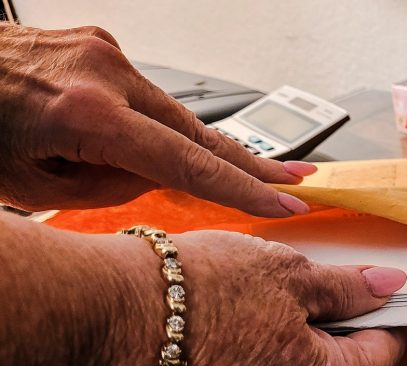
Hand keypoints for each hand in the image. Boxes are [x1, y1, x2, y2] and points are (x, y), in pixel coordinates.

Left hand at [0, 24, 310, 215]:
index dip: (241, 190)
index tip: (284, 205)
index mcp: (86, 114)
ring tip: (236, 175)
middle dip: (250, 164)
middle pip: (198, 132)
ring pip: (173, 113)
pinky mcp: (96, 44)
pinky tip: (161, 146)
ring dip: (199, 148)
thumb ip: (112, 184)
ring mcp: (101, 50)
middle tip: (296, 182)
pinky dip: (158, 124)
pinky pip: (144, 94)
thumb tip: (157, 175)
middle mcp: (102, 72)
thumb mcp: (36, 186)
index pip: (187, 164)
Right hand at [88, 230, 406, 365]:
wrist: (108, 315)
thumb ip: (346, 289)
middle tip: (316, 292)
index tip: (379, 299)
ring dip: (290, 353)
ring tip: (263, 306)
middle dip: (334, 337)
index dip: (385, 320)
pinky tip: (230, 330)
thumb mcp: (289, 273)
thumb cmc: (198, 291)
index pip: (381, 357)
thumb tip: (386, 287)